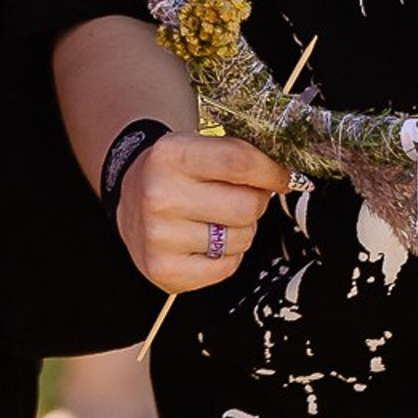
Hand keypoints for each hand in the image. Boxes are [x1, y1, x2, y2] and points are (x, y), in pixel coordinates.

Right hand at [116, 130, 290, 293]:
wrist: (132, 197)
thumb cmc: (176, 171)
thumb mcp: (197, 146)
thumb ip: (238, 155)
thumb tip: (286, 174)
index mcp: (170, 155)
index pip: (238, 162)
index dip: (271, 171)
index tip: (283, 176)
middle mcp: (161, 197)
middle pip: (246, 206)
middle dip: (257, 201)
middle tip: (244, 196)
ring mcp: (160, 238)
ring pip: (241, 239)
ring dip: (242, 229)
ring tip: (219, 218)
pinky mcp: (164, 272)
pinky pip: (226, 268)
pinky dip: (228, 255)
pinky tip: (208, 240)